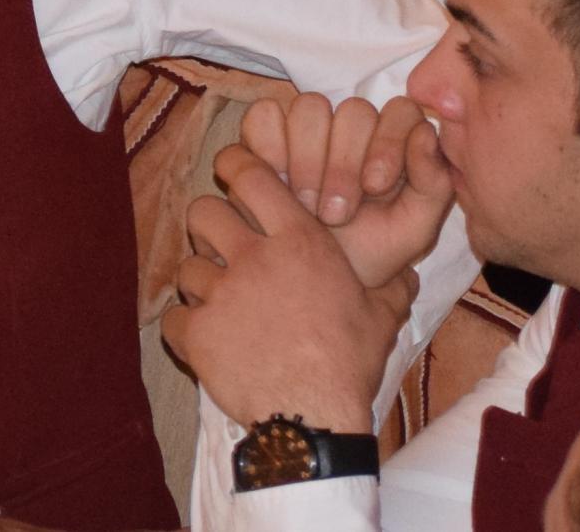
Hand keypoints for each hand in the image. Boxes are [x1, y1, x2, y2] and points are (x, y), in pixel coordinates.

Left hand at [163, 150, 400, 434]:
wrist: (313, 413)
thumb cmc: (350, 359)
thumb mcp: (382, 312)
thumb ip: (390, 283)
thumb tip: (406, 274)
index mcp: (300, 240)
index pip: (253, 176)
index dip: (237, 166)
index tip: (233, 171)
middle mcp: (254, 258)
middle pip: (204, 212)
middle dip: (208, 225)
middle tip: (221, 245)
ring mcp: (221, 296)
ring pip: (186, 267)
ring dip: (199, 282)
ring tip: (217, 301)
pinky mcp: (198, 336)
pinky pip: (173, 318)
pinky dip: (185, 327)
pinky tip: (205, 338)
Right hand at [241, 86, 457, 284]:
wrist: (314, 284)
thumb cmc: (369, 252)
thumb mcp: (412, 229)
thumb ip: (433, 182)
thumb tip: (425, 133)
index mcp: (395, 138)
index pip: (400, 110)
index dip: (388, 141)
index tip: (376, 186)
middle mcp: (353, 125)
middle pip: (353, 110)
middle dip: (344, 165)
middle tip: (337, 214)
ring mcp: (308, 127)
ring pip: (309, 108)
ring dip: (307, 161)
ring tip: (308, 209)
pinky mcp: (265, 135)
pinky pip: (264, 116)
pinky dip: (269, 148)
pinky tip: (277, 186)